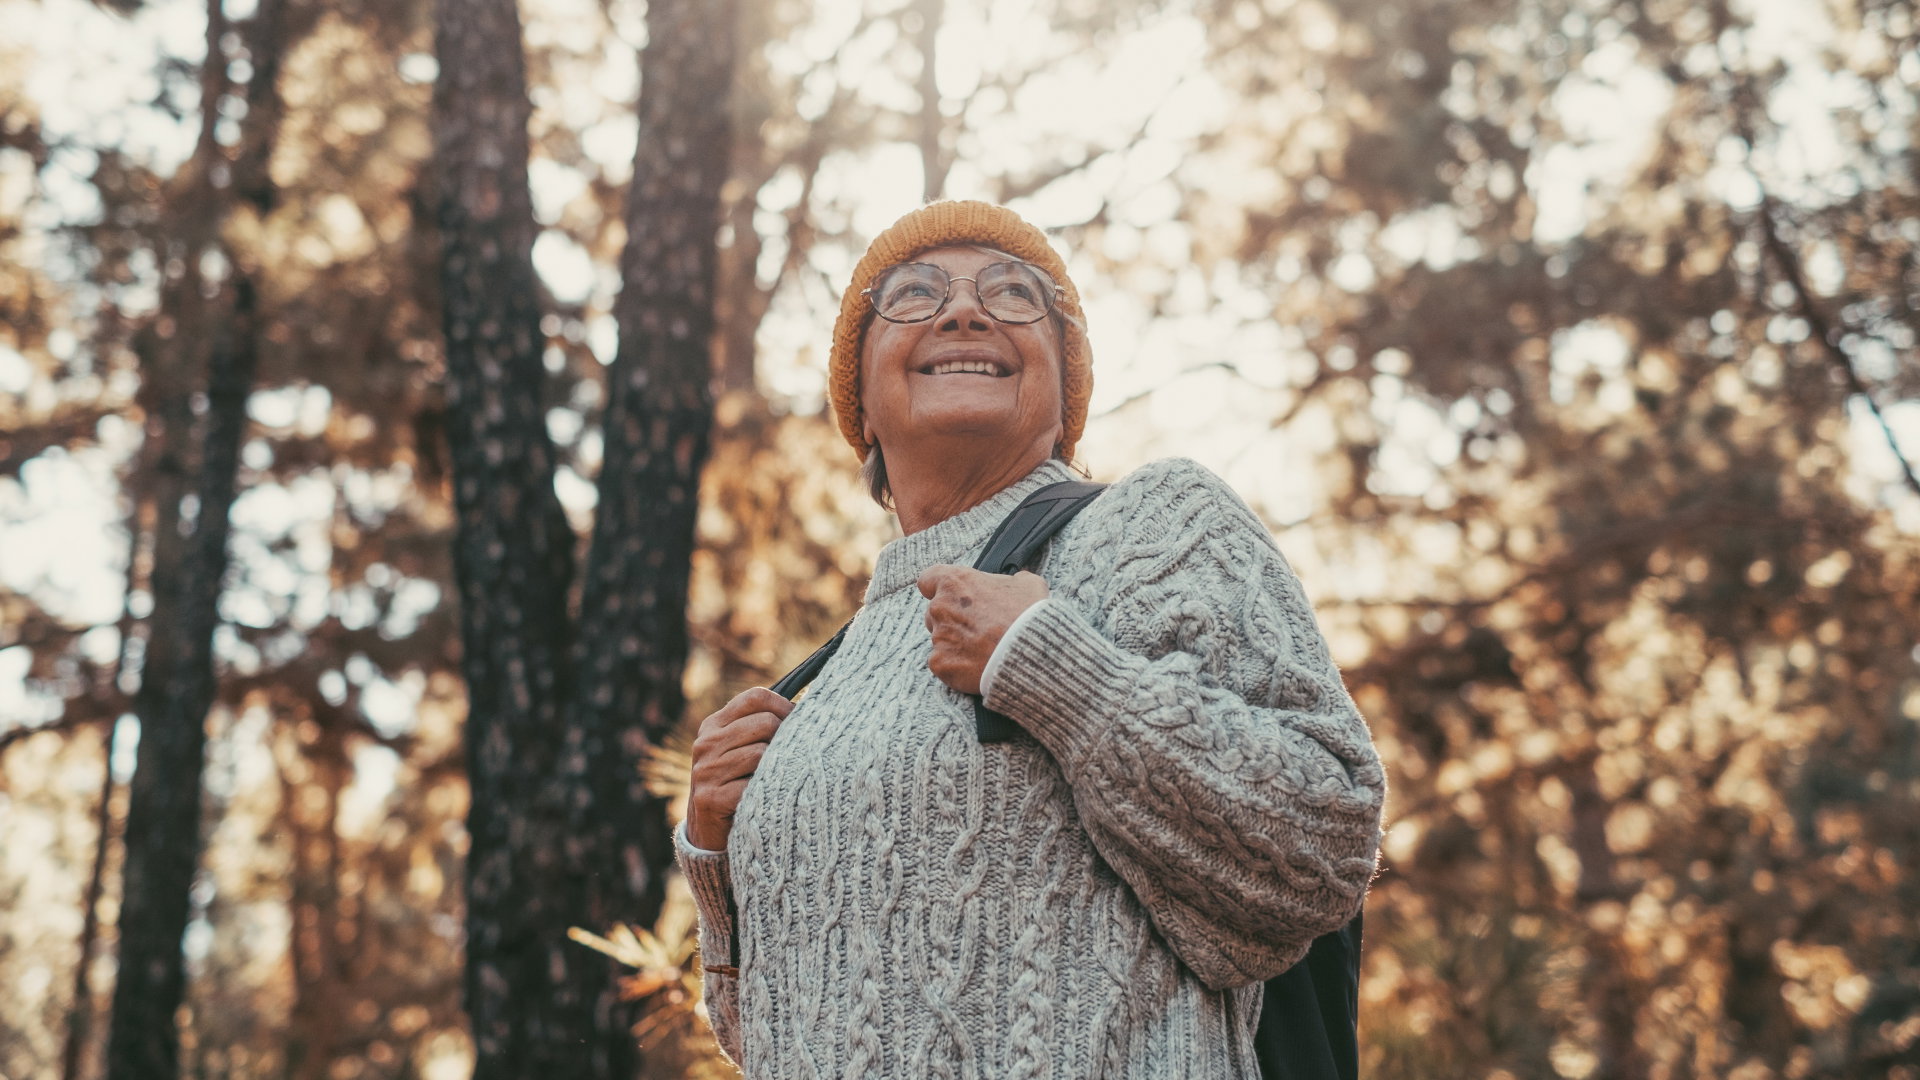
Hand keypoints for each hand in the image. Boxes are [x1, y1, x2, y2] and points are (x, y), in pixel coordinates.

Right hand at [686, 687, 793, 850]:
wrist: (708, 832)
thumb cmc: (736, 784)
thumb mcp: (739, 749)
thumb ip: (760, 727)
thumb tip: (809, 708)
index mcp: (714, 725)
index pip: (756, 697)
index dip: (784, 706)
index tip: (798, 724)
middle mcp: (706, 743)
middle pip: (764, 723)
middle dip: (785, 740)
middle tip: (789, 759)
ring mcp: (707, 770)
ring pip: (762, 753)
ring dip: (775, 769)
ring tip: (773, 782)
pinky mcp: (710, 798)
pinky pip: (753, 785)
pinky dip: (766, 793)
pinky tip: (763, 800)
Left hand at [916, 565, 1050, 695]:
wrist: (1032, 654)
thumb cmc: (1029, 616)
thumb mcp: (1027, 584)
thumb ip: (1010, 580)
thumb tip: (1015, 582)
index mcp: (955, 582)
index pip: (928, 580)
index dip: (937, 588)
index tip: (950, 597)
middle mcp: (940, 607)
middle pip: (934, 612)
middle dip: (951, 620)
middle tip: (976, 629)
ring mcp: (938, 637)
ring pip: (939, 639)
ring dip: (955, 643)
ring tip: (982, 650)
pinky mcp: (940, 663)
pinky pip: (942, 663)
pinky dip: (956, 666)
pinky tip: (977, 666)